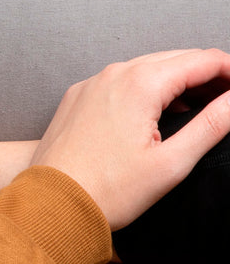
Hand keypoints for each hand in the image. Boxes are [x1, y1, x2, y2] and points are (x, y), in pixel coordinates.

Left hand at [29, 49, 229, 231]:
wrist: (50, 205)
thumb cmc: (107, 191)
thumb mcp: (171, 162)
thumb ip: (212, 125)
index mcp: (140, 84)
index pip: (203, 60)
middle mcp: (113, 74)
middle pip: (177, 58)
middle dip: (209, 75)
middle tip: (228, 101)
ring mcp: (91, 84)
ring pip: (148, 67)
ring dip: (179, 80)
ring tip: (203, 106)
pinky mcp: (77, 98)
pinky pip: (120, 81)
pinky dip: (146, 88)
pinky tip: (159, 113)